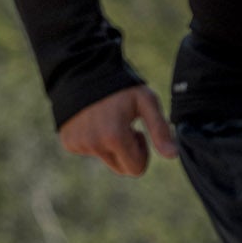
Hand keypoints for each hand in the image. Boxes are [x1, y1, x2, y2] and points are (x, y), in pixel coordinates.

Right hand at [58, 85, 176, 176]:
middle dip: (126, 152)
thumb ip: (160, 130)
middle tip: (123, 127)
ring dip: (109, 144)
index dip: (142, 152)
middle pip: (120, 168)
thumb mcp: (146, 102)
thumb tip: (173, 155)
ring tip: (107, 120)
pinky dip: (93, 140)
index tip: (137, 132)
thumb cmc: (120, 87)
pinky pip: (88, 151)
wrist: (83, 72)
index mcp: (114, 137)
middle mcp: (93, 144)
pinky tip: (93, 120)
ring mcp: (78, 144)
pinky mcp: (68, 142)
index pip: (136, 169)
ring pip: (104, 159)